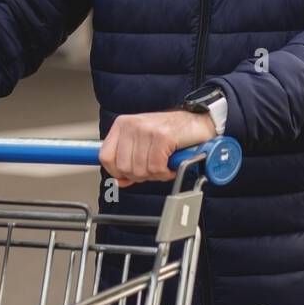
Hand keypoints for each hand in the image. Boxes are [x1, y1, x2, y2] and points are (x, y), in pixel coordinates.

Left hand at [99, 110, 215, 187]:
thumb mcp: (143, 145)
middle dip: (140, 175)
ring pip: (140, 170)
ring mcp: (147, 130)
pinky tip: (170, 165)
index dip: (117, 172)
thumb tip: (120, 181)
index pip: (106, 156)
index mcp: (122, 125)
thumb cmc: (172, 133)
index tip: (127, 175)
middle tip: (153, 169)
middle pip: (123, 167)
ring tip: (164, 165)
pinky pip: (156, 168)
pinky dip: (165, 173)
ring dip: (155, 174)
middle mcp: (132, 125)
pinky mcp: (162, 137)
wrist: (198, 122)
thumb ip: (129, 162)